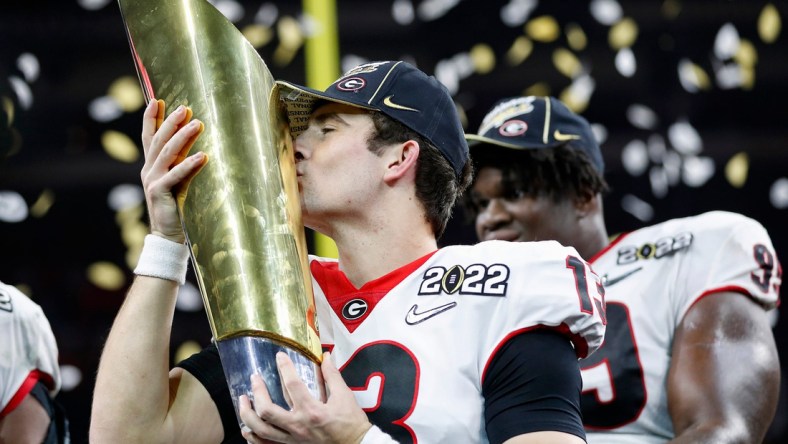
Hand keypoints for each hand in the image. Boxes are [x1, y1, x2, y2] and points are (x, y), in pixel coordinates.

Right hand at [140, 99, 206, 242]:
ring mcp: (152, 180)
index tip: (158, 100)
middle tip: (185, 107)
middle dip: (171, 122)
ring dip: (182, 137)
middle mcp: (149, 170)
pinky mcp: (160, 192)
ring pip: (167, 153)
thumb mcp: (180, 180)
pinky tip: (203, 156)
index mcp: (151, 166)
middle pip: (158, 140)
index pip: (149, 137)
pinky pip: (176, 175)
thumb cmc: (175, 207)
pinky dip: (189, 165)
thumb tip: (197, 146)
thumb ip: (184, 163)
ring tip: (198, 124)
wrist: (167, 235)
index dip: (151, 119)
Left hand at [239, 352, 371, 443]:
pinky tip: (247, 427)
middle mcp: (298, 426)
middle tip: (254, 379)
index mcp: (312, 411)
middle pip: (266, 410)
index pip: (292, 385)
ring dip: (247, 414)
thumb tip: (325, 356)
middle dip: (257, 392)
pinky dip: (253, 437)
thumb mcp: (344, 396)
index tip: (280, 356)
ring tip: (242, 401)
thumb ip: (332, 375)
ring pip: (261, 430)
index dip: (285, 367)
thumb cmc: (351, 422)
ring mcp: (292, 439)